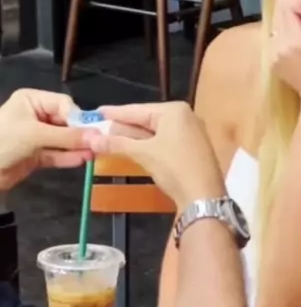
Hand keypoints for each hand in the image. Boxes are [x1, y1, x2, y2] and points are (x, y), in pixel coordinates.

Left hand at [0, 89, 92, 190]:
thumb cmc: (3, 141)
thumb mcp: (35, 135)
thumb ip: (67, 137)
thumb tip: (97, 137)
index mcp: (32, 101)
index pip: (63, 104)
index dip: (77, 117)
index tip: (91, 130)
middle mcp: (36, 116)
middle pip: (65, 122)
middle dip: (80, 133)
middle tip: (99, 143)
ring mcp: (36, 137)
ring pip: (63, 140)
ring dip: (77, 147)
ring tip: (94, 153)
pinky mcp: (36, 156)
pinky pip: (57, 155)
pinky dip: (68, 158)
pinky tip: (83, 160)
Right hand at [82, 102, 226, 211]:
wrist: (204, 196)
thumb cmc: (174, 167)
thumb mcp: (143, 154)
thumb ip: (117, 144)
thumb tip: (91, 139)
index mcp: (174, 111)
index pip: (137, 110)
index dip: (114, 113)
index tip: (95, 113)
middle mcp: (184, 117)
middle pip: (146, 120)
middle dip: (122, 127)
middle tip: (98, 130)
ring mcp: (189, 133)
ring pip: (154, 132)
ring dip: (132, 138)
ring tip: (108, 140)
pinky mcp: (190, 149)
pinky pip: (163, 142)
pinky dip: (147, 145)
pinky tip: (131, 150)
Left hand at [270, 0, 300, 108]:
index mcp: (297, 42)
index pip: (290, 9)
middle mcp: (281, 45)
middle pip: (280, 13)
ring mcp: (275, 53)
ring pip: (276, 23)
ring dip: (279, 4)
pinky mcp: (274, 59)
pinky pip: (276, 33)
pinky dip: (279, 19)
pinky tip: (283, 11)